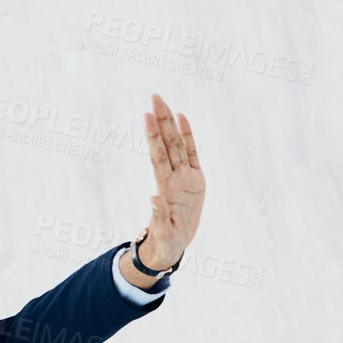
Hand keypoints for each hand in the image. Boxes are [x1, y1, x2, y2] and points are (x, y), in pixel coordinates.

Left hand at [137, 93, 203, 267]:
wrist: (172, 246)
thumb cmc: (165, 242)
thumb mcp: (164, 235)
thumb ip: (160, 218)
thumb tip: (154, 200)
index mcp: (165, 189)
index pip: (158, 157)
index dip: (154, 137)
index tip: (147, 116)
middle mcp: (172, 178)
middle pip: (166, 144)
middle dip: (161, 121)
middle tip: (154, 97)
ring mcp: (183, 177)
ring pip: (177, 145)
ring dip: (170, 124)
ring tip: (165, 103)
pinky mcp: (196, 180)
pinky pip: (192, 154)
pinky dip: (188, 137)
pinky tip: (183, 119)